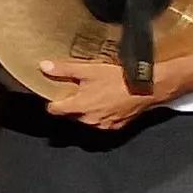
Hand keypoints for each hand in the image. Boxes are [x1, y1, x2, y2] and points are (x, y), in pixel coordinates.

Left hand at [39, 56, 182, 130]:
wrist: (149, 88)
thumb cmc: (118, 79)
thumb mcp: (89, 70)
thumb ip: (64, 70)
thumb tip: (43, 66)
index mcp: (79, 108)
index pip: (54, 110)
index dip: (52, 102)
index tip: (53, 94)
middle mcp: (89, 121)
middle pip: (70, 115)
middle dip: (69, 105)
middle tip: (74, 91)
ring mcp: (103, 125)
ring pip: (86, 120)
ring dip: (85, 111)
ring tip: (91, 96)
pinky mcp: (117, 127)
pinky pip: (101, 123)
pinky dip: (100, 115)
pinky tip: (105, 103)